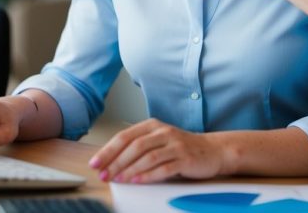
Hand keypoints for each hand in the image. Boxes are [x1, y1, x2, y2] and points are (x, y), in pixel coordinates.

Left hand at [88, 119, 227, 182]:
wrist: (212, 150)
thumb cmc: (180, 147)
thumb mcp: (157, 141)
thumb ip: (137, 147)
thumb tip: (110, 162)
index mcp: (152, 125)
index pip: (124, 137)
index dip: (108, 150)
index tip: (95, 163)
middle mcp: (163, 132)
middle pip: (134, 146)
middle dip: (115, 162)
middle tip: (104, 174)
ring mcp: (175, 144)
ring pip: (147, 156)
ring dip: (130, 170)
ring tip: (118, 179)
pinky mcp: (185, 158)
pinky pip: (163, 167)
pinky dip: (148, 175)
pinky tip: (138, 181)